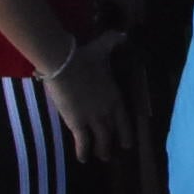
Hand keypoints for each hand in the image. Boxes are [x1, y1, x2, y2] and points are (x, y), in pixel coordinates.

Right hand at [40, 32, 130, 161]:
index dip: (126, 130)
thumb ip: (114, 41)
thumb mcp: (103, 47)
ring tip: (102, 157)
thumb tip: (125, 34)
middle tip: (117, 151)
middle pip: (114, 131)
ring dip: (101, 149)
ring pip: (101, 139)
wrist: (65, 64)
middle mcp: (107, 110)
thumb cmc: (84, 56)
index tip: (129, 141)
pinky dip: (83, 152)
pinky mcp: (77, 123)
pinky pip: (83, 142)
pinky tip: (82, 160)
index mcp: (115, 95)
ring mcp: (93, 118)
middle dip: (115, 142)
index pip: (124, 117)